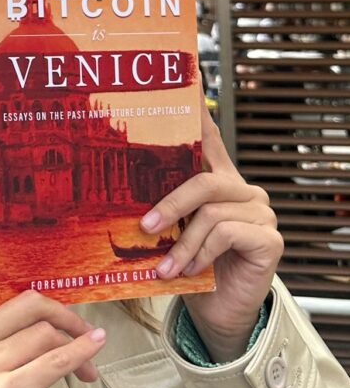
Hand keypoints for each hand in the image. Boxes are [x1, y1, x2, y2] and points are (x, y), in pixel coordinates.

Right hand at [0, 186, 106, 387]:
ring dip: (76, 346)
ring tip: (84, 366)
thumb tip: (51, 303)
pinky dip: (79, 356)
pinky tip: (92, 357)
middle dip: (67, 317)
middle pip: (29, 301)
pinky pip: (55, 358)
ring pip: (45, 329)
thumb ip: (10, 328)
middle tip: (85, 335)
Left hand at [141, 102, 282, 361]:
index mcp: (217, 180)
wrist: (219, 311)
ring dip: (182, 243)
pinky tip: (191, 271)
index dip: (198, 108)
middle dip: (168, 203)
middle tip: (144, 226)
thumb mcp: (172, 233)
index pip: (209, 136)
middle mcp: (241, 189)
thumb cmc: (192, 267)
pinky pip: (227, 234)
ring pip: (210, 210)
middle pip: (202, 179)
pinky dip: (202, 253)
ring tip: (165, 267)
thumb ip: (161, 210)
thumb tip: (118, 196)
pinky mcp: (269, 238)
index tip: (187, 76)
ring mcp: (259, 211)